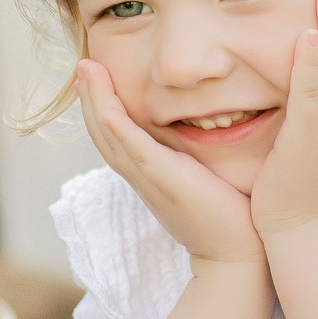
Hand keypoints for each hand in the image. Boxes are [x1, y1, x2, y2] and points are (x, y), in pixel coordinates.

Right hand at [76, 59, 263, 267]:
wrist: (235, 254)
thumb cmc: (226, 215)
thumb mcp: (202, 175)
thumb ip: (194, 154)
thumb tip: (206, 128)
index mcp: (147, 169)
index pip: (114, 131)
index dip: (101, 102)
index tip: (96, 74)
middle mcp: (140, 173)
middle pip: (101, 129)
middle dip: (89, 94)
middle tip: (82, 63)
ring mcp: (148, 177)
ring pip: (109, 135)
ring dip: (94, 101)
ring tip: (86, 70)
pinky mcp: (165, 180)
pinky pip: (135, 152)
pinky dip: (118, 130)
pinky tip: (107, 110)